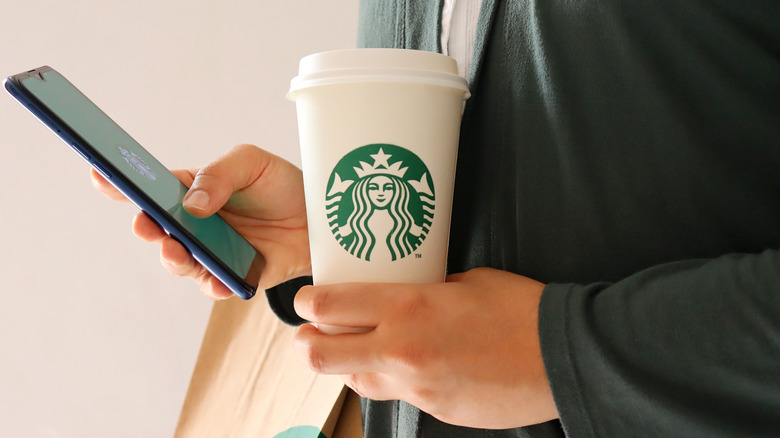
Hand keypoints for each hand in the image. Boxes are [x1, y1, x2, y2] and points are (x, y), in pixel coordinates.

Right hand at [92, 144, 309, 298]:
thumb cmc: (282, 184)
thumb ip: (219, 174)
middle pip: (159, 229)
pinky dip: (213, 284)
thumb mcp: (252, 162)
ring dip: (173, 257)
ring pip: (180, 260)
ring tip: (177, 250)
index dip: (121, 183)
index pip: (150, 187)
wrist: (322, 217)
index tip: (99, 175)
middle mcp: (195, 223)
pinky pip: (215, 285)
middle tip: (146, 224)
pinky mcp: (234, 274)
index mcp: (192, 189)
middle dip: (147, 227)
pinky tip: (217, 281)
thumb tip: (191, 203)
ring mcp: (212, 251)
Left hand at [293, 267, 558, 428]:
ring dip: (350, 365)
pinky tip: (419, 365)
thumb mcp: (464, 282)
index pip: (329, 307)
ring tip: (367, 349)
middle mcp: (401, 352)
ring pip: (354, 382)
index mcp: (407, 309)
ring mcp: (416, 388)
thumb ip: (422, 291)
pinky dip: (395, 380)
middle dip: (306, 343)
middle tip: (312, 332)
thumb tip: (400, 296)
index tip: (305, 300)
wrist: (562, 357)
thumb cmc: (519, 309)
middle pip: (320, 356)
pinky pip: (398, 396)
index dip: (305, 303)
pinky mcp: (434, 411)